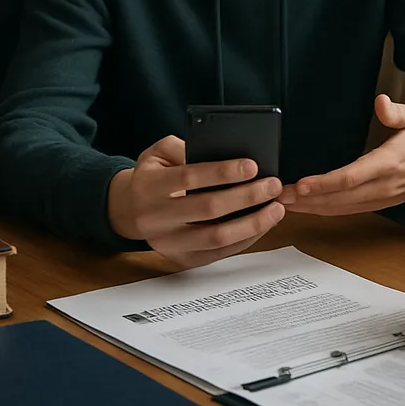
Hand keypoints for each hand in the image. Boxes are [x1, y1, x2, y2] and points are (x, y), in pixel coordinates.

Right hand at [106, 135, 284, 268]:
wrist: (128, 211)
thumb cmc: (152, 175)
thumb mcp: (157, 152)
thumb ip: (183, 146)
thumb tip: (220, 149)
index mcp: (149, 186)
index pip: (189, 178)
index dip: (222, 172)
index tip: (252, 165)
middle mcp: (156, 218)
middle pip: (208, 209)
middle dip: (246, 197)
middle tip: (273, 185)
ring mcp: (169, 243)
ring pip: (216, 237)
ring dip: (252, 224)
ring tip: (277, 208)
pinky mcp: (182, 259)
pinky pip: (219, 253)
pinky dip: (245, 239)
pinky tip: (264, 224)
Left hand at [276, 94, 404, 215]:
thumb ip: (398, 112)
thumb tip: (381, 103)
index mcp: (391, 162)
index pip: (352, 177)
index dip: (324, 183)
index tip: (301, 185)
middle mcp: (386, 184)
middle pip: (341, 197)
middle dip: (308, 199)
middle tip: (278, 196)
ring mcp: (386, 196)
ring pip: (344, 207)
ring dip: (314, 207)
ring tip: (286, 204)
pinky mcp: (385, 201)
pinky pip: (353, 209)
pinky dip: (329, 210)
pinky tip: (311, 207)